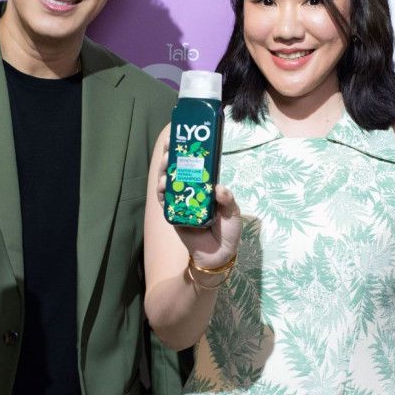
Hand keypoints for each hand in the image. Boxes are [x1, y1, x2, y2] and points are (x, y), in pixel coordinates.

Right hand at [155, 141, 240, 273]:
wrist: (218, 256)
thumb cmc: (228, 232)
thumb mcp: (232, 213)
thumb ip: (227, 200)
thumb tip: (219, 188)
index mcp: (205, 188)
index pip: (195, 166)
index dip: (187, 152)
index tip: (182, 138)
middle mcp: (191, 192)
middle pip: (177, 170)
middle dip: (172, 158)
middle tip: (170, 147)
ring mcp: (181, 203)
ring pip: (168, 183)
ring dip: (165, 172)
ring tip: (166, 166)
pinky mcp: (174, 215)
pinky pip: (164, 202)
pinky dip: (162, 193)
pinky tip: (162, 185)